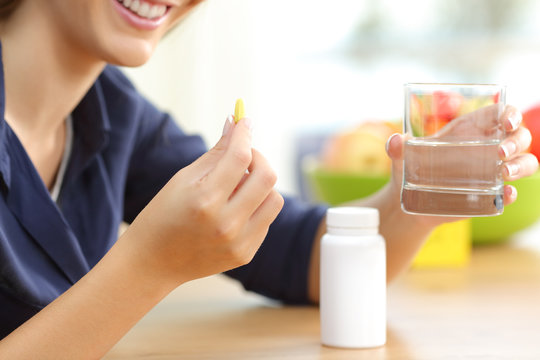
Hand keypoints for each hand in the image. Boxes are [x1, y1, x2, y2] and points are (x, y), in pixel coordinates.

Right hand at [122, 117, 283, 286]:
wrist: (152, 263)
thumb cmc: (163, 214)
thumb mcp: (183, 179)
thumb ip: (215, 153)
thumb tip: (235, 123)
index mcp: (204, 200)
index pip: (240, 157)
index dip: (244, 134)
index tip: (244, 122)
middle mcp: (226, 224)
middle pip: (267, 176)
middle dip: (258, 157)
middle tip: (244, 156)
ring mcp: (238, 243)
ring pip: (275, 199)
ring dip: (261, 185)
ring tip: (239, 185)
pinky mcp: (245, 254)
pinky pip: (266, 220)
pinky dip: (255, 206)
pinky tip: (234, 209)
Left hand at [385, 105, 537, 226]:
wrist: (407, 203)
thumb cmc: (408, 171)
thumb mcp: (401, 157)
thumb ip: (396, 147)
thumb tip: (394, 141)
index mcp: (470, 130)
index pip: (502, 114)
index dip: (511, 114)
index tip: (507, 122)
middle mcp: (486, 148)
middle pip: (519, 136)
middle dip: (517, 141)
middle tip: (500, 153)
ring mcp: (490, 172)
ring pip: (525, 162)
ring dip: (522, 165)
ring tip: (504, 173)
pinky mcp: (488, 194)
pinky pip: (509, 192)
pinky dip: (511, 194)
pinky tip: (505, 194)